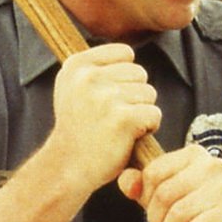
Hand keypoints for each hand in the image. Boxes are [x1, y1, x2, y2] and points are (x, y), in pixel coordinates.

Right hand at [46, 44, 161, 191]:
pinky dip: (148, 128)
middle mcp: (89, 77)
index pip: (125, 53)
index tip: (107, 97)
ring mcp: (106, 97)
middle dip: (134, 95)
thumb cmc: (78, 129)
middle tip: (112, 116)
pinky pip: (154, 114)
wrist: (67, 167)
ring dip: (141, 112)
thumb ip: (96, 68)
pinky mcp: (124, 118)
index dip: (125, 76)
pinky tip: (128, 137)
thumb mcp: (73, 89)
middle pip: (140, 73)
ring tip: (118, 127)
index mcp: (77, 65)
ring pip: (149, 94)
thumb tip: (128, 53)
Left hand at [118, 144, 221, 221]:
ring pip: (179, 213)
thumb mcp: (167, 195)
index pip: (153, 173)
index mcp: (194, 154)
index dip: (147, 198)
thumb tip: (128, 183)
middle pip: (164, 194)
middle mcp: (213, 165)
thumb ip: (141, 185)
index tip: (156, 210)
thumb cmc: (197, 211)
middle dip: (158, 219)